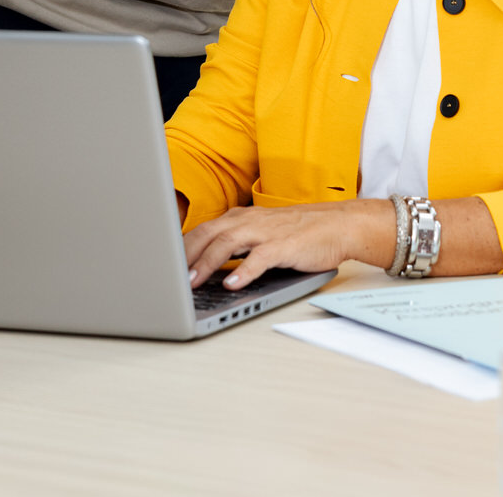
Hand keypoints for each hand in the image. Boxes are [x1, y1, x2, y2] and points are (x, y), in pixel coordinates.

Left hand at [183, 201, 384, 290]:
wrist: (339, 225)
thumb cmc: (300, 233)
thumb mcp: (262, 234)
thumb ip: (236, 246)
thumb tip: (207, 269)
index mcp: (241, 218)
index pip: (203, 230)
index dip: (180, 248)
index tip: (163, 266)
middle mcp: (250, 221)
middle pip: (207, 234)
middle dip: (184, 255)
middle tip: (167, 277)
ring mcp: (267, 232)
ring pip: (227, 243)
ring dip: (206, 264)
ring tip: (190, 282)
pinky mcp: (285, 246)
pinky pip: (260, 257)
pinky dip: (243, 270)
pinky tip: (232, 283)